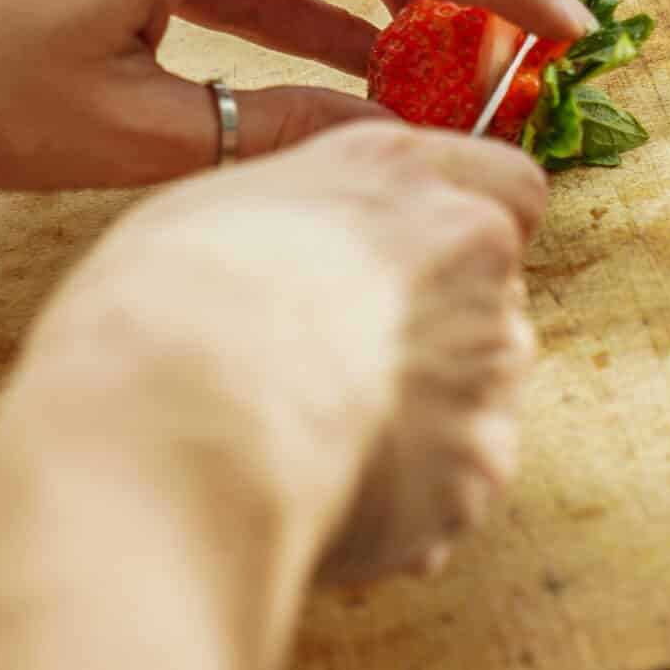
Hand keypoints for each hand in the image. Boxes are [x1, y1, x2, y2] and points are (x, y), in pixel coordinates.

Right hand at [28, 116, 546, 585]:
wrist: (176, 431)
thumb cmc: (162, 314)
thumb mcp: (218, 211)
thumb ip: (306, 218)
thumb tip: (309, 247)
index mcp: (398, 174)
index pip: (506, 184)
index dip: (471, 231)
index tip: (421, 266)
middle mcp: (466, 251)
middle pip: (494, 289)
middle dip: (441, 328)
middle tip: (346, 369)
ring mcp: (487, 357)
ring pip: (485, 384)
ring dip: (432, 408)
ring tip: (323, 441)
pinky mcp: (482, 460)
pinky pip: (460, 476)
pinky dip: (417, 491)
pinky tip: (335, 495)